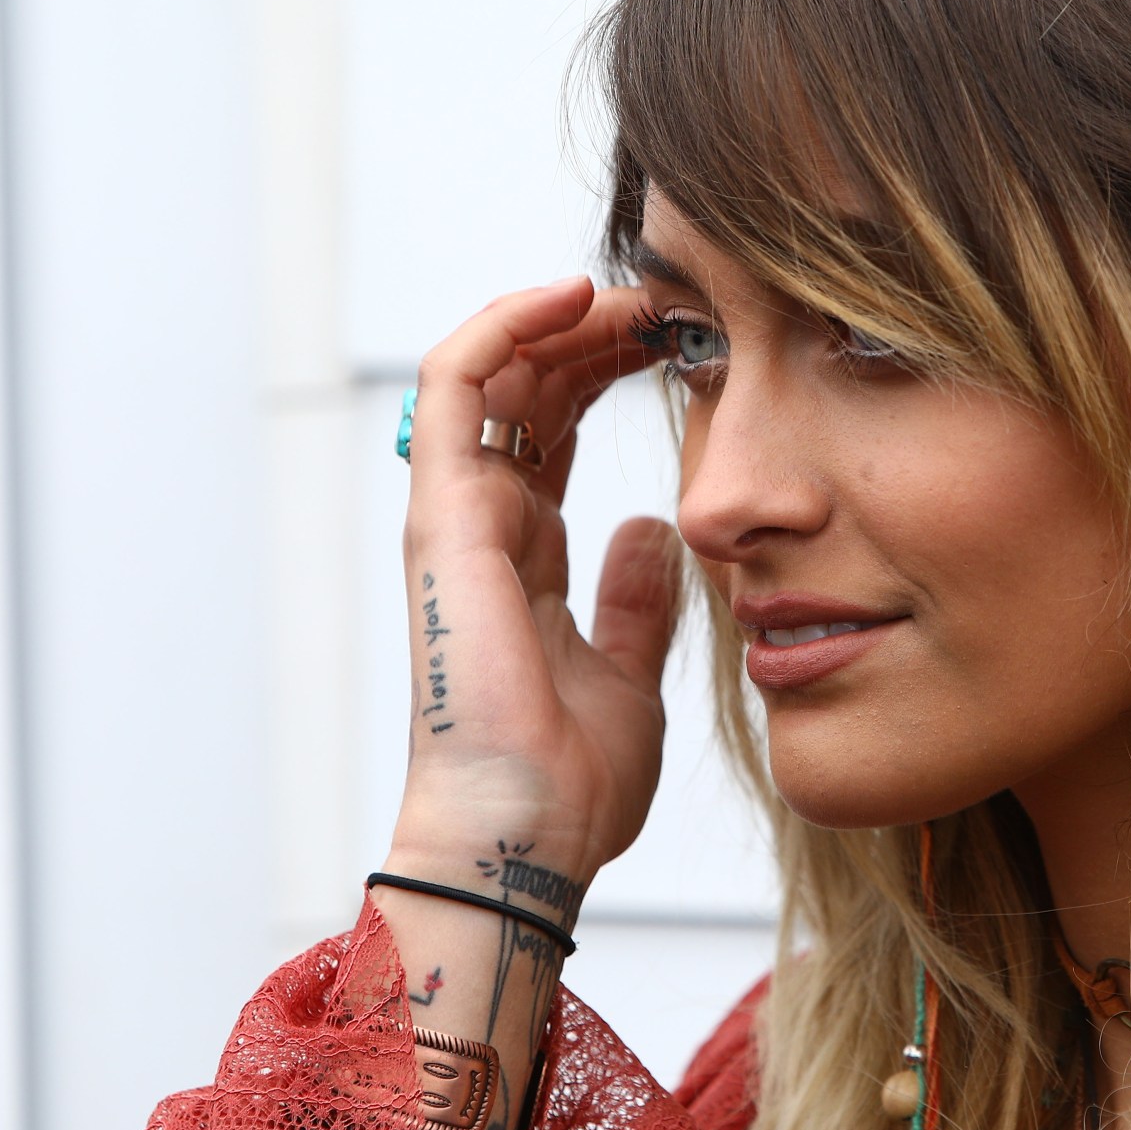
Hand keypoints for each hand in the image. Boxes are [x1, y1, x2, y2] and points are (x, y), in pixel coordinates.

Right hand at [388, 276, 679, 895]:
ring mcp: (458, 517)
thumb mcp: (633, 676)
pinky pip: (455, 384)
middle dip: (596, 332)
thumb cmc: (573, 784)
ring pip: (494, 371)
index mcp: (526, 560)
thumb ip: (636, 602)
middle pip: (529, 390)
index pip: (557, 431)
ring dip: (559, 316)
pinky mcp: (444, 514)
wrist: (529, 840)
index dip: (611, 373)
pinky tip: (573, 295)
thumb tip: (656, 531)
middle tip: (673, 303)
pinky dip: (506, 324)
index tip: (686, 344)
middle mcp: (485, 527)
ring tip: (634, 290)